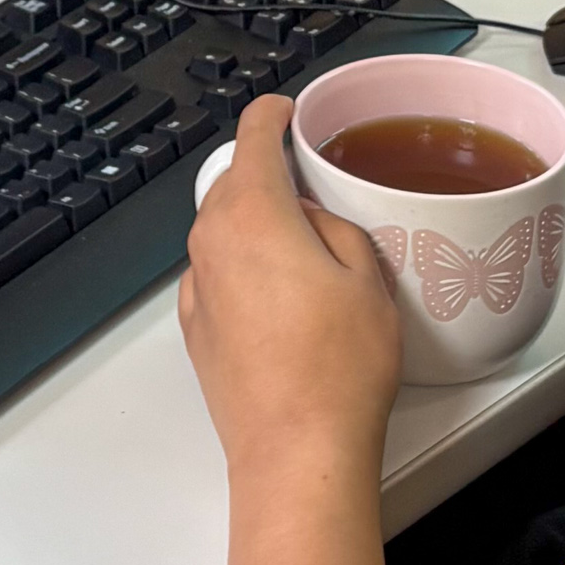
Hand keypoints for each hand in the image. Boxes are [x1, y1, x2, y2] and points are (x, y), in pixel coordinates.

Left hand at [178, 94, 402, 481]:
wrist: (296, 452)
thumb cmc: (337, 372)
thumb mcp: (366, 278)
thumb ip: (335, 226)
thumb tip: (312, 218)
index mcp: (252, 217)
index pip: (252, 137)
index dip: (272, 115)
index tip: (285, 111)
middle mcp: (211, 246)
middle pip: (233, 183)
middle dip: (268, 174)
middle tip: (314, 183)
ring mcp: (198, 290)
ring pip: (223, 231)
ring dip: (257, 225)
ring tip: (308, 250)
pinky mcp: (198, 330)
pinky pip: (219, 276)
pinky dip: (244, 270)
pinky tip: (285, 299)